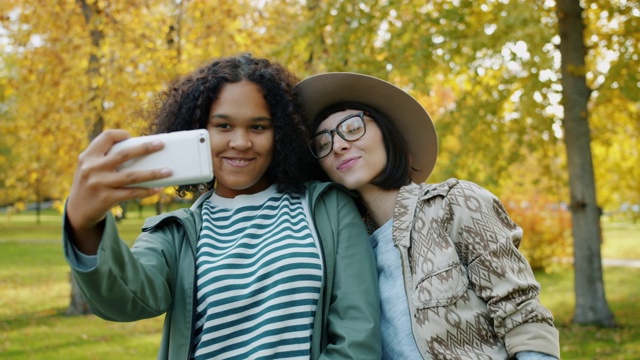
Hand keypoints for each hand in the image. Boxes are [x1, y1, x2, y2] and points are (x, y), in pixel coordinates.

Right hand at [66, 129, 171, 253]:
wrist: (76, 212)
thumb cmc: (90, 184)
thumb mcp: (89, 168)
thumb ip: (105, 158)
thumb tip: (139, 150)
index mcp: (88, 156)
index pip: (106, 137)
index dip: (120, 134)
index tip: (132, 136)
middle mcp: (92, 168)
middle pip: (124, 154)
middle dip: (145, 148)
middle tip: (161, 144)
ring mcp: (99, 183)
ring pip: (132, 176)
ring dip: (153, 173)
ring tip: (169, 171)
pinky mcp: (106, 198)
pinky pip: (132, 193)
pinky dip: (147, 191)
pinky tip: (158, 189)